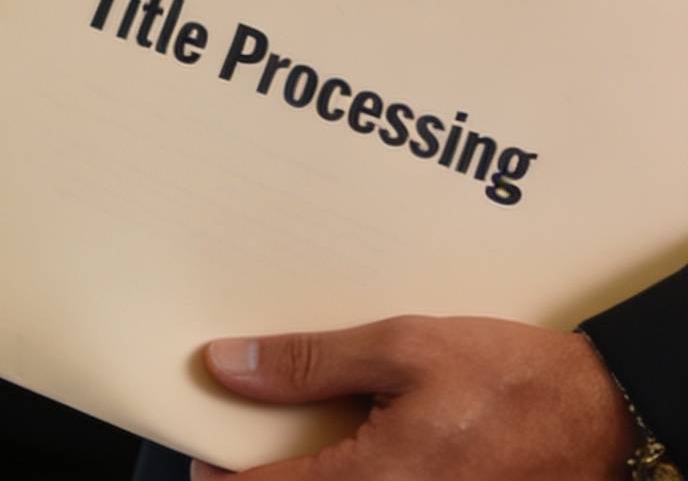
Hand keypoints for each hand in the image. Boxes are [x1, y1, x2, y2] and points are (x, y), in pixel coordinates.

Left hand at [188, 317, 635, 479]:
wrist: (607, 415)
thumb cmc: (518, 382)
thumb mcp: (405, 347)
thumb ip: (309, 362)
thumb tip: (229, 366)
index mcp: (376, 480)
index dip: (220, 474)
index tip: (207, 452)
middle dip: (269, 479)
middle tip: (258, 446)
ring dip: (315, 478)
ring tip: (313, 446)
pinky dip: (355, 478)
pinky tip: (362, 452)